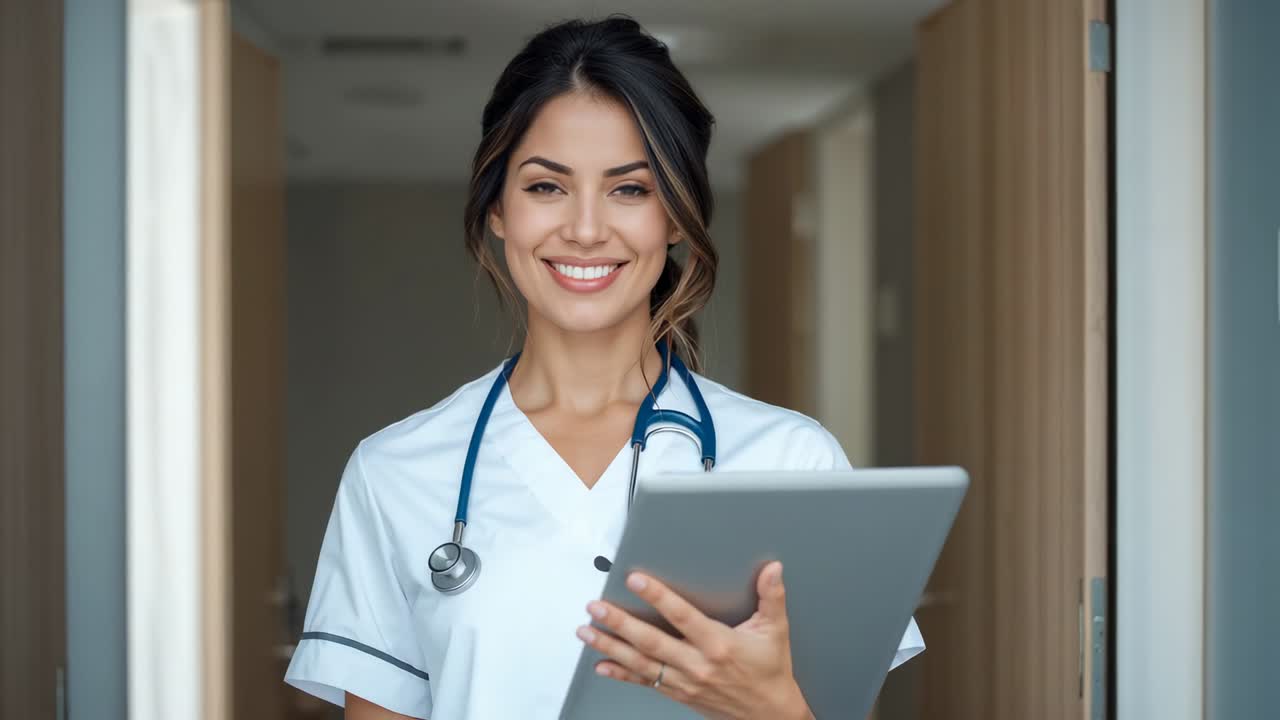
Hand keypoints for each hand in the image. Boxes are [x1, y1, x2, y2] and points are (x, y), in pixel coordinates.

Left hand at [576, 561, 812, 719]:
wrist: (769, 715)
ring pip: (641, 663)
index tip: (636, 581)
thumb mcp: (775, 631)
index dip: (657, 597)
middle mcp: (698, 664)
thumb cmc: (770, 672)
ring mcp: (684, 681)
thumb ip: (771, 597)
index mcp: (719, 644)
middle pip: (651, 641)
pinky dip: (620, 674)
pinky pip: (644, 682)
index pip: (682, 616)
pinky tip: (602, 664)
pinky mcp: (678, 693)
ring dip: (611, 646)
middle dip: (620, 623)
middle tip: (597, 607)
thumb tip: (773, 570)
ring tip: (587, 631)